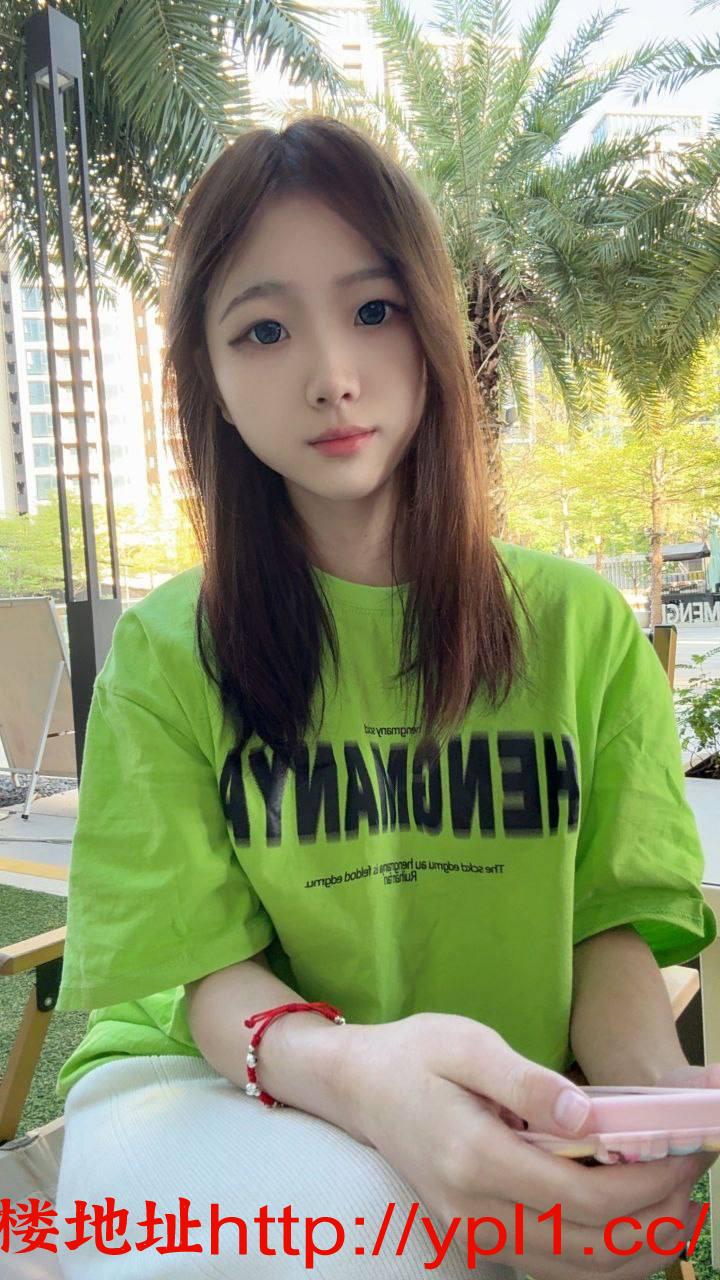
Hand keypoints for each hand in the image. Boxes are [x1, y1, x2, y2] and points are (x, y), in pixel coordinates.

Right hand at [340, 1013, 708, 1279]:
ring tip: (675, 1199)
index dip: (647, 1183)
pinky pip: (555, 1269)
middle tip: (693, 1174)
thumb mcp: (467, 1043)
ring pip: (578, 1272)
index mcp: (476, 1160)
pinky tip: (630, 1224)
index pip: (586, 1197)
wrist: (357, 1088)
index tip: (685, 1151)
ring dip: (638, 1245)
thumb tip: (590, 1114)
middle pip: (592, 1247)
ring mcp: (474, 1237)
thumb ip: (527, 1082)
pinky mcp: (476, 1242)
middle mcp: (476, 1214)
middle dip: (657, 1217)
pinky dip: (604, 1258)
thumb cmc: (414, 1056)